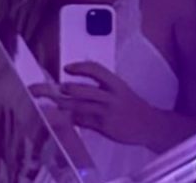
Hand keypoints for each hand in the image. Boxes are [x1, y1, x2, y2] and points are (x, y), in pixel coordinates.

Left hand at [31, 62, 157, 146]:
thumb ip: (100, 87)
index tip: (67, 68)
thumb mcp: (119, 90)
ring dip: (62, 104)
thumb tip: (74, 84)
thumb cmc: (130, 105)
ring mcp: (107, 112)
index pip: (96, 70)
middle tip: (47, 88)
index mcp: (116, 83)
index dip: (80, 67)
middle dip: (63, 89)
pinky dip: (72, 118)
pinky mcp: (105, 127)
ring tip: (49, 101)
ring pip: (79, 107)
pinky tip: (64, 116)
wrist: (149, 124)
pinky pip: (83, 121)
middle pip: (82, 90)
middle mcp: (111, 96)